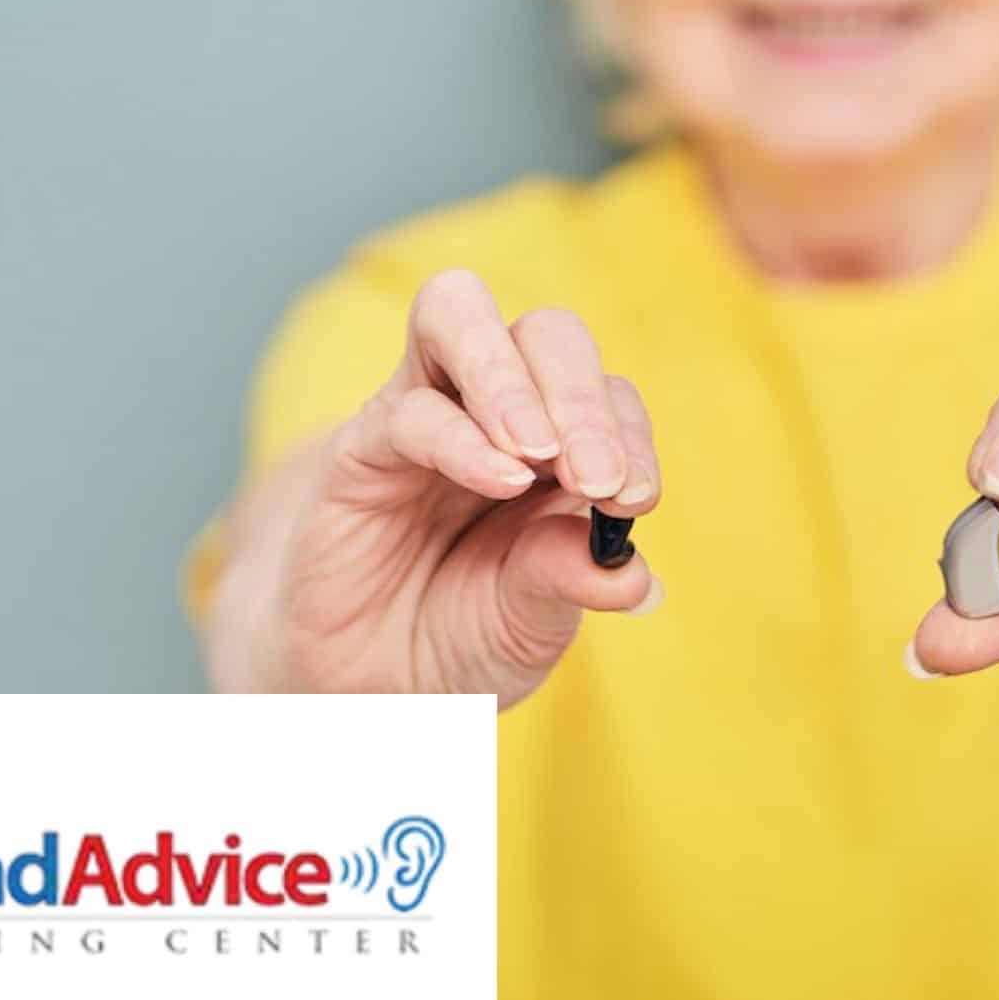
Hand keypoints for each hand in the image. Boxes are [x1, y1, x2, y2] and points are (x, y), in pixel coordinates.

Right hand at [277, 269, 662, 706]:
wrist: (371, 684)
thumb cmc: (463, 636)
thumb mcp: (532, 623)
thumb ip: (572, 581)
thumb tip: (635, 574)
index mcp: (561, 446)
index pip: (608, 397)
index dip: (628, 436)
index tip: (635, 499)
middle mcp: (497, 412)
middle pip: (547, 334)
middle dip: (581, 396)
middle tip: (598, 479)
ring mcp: (428, 415)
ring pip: (459, 315)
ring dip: (510, 378)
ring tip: (539, 452)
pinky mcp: (363, 445)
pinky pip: (409, 409)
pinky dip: (461, 439)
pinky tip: (497, 482)